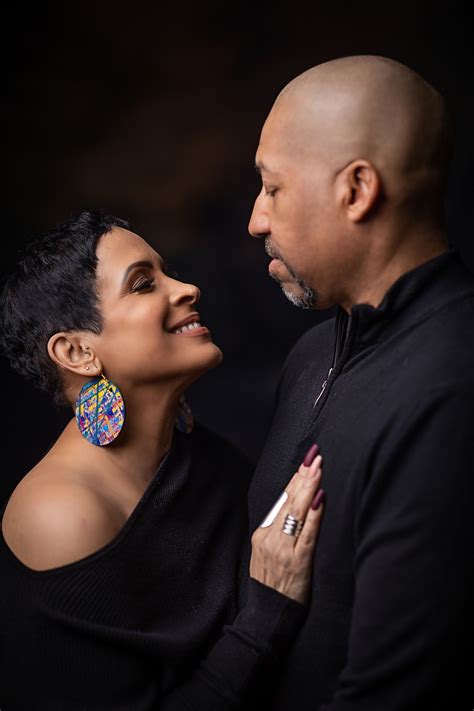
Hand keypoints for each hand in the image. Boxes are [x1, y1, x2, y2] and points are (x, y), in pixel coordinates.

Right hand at [249, 447, 323, 604]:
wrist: (267, 617)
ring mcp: (282, 549)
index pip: (281, 500)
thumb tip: (298, 504)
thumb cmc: (272, 584)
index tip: (306, 461)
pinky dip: (314, 515)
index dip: (294, 479)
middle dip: (303, 476)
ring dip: (309, 487)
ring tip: (319, 468)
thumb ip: (279, 530)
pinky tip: (320, 499)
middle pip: (289, 501)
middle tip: (315, 456)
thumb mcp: (267, 553)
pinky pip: (308, 533)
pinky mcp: (297, 562)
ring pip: (297, 512)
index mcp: (262, 533)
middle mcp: (270, 538)